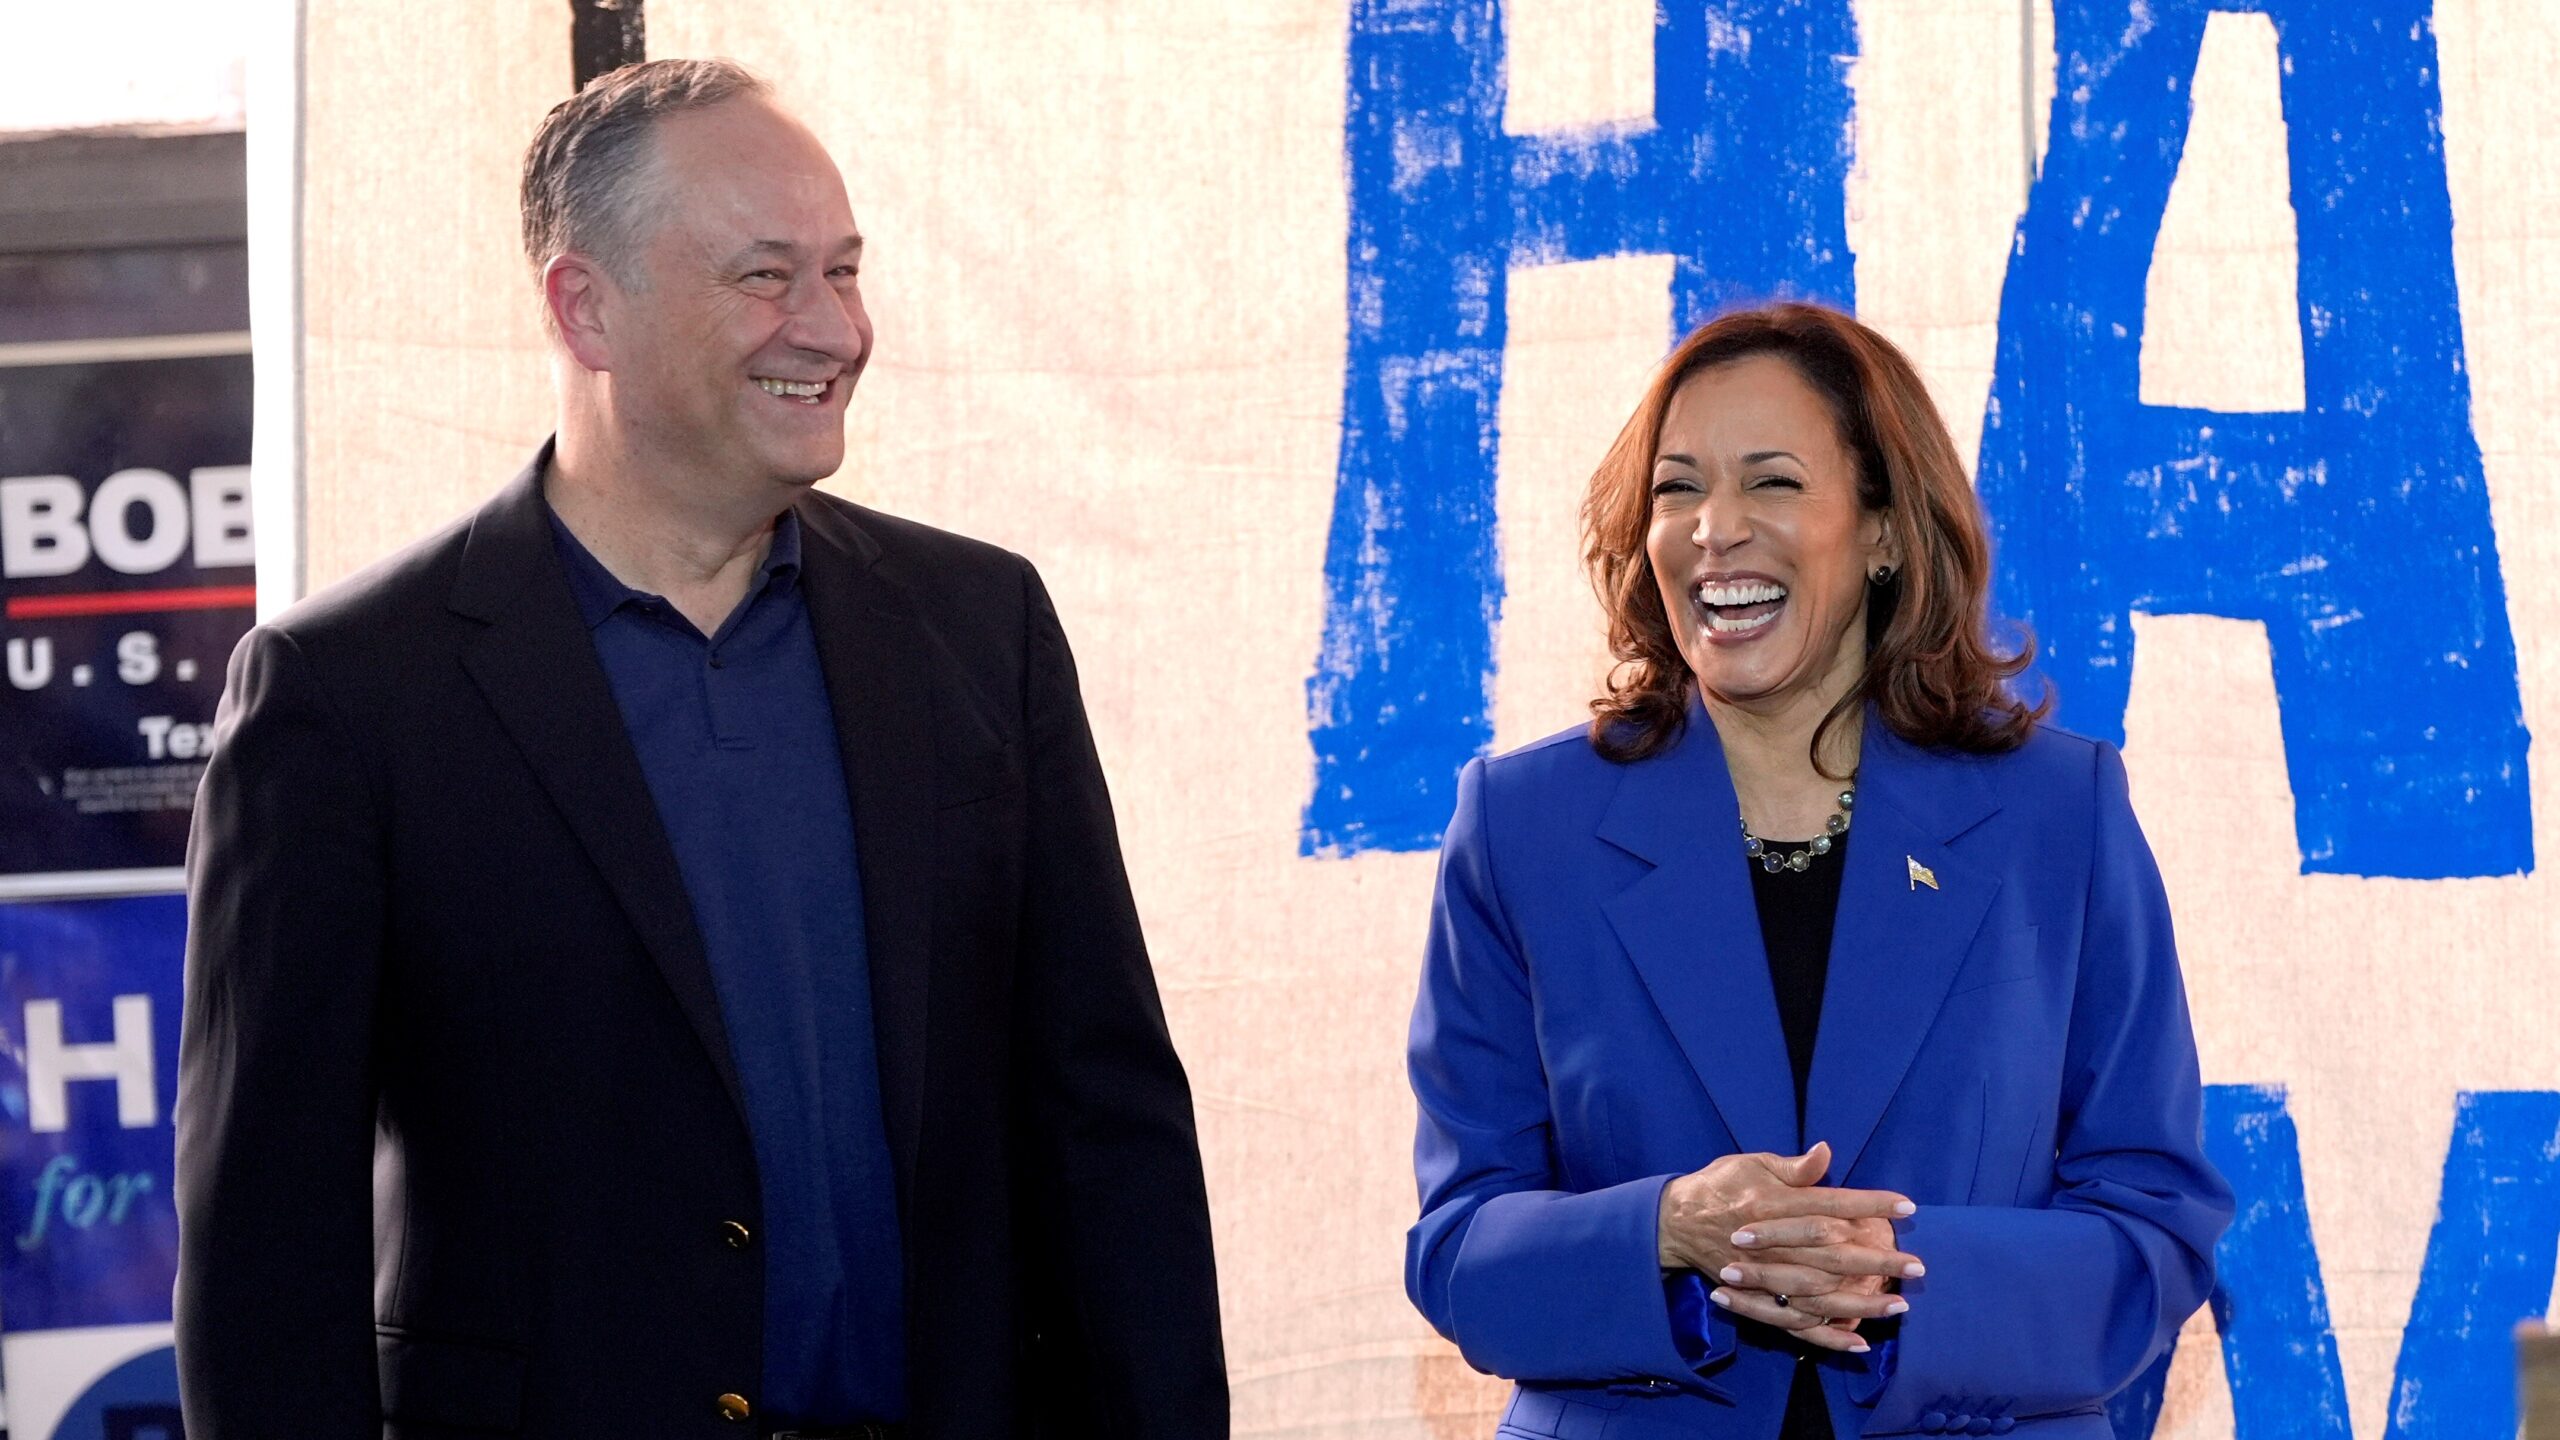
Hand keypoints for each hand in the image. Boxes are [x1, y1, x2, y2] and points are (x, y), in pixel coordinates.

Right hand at [1656, 1142, 1918, 1353]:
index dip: (1870, 1205)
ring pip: (1819, 1295)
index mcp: (1772, 1204)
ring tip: (1899, 1305)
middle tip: (1917, 1266)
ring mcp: (1764, 1276)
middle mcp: (1771, 1243)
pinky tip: (1860, 1342)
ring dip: (1861, 1303)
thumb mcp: (1751, 1164)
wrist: (1674, 1222)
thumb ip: (1793, 1167)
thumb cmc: (1719, 1186)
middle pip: (1832, 1255)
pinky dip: (1827, 1336)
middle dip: (1877, 1261)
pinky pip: (1796, 1323)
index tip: (1907, 1206)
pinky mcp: (1757, 1299)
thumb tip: (1826, 1152)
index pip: (1830, 1204)